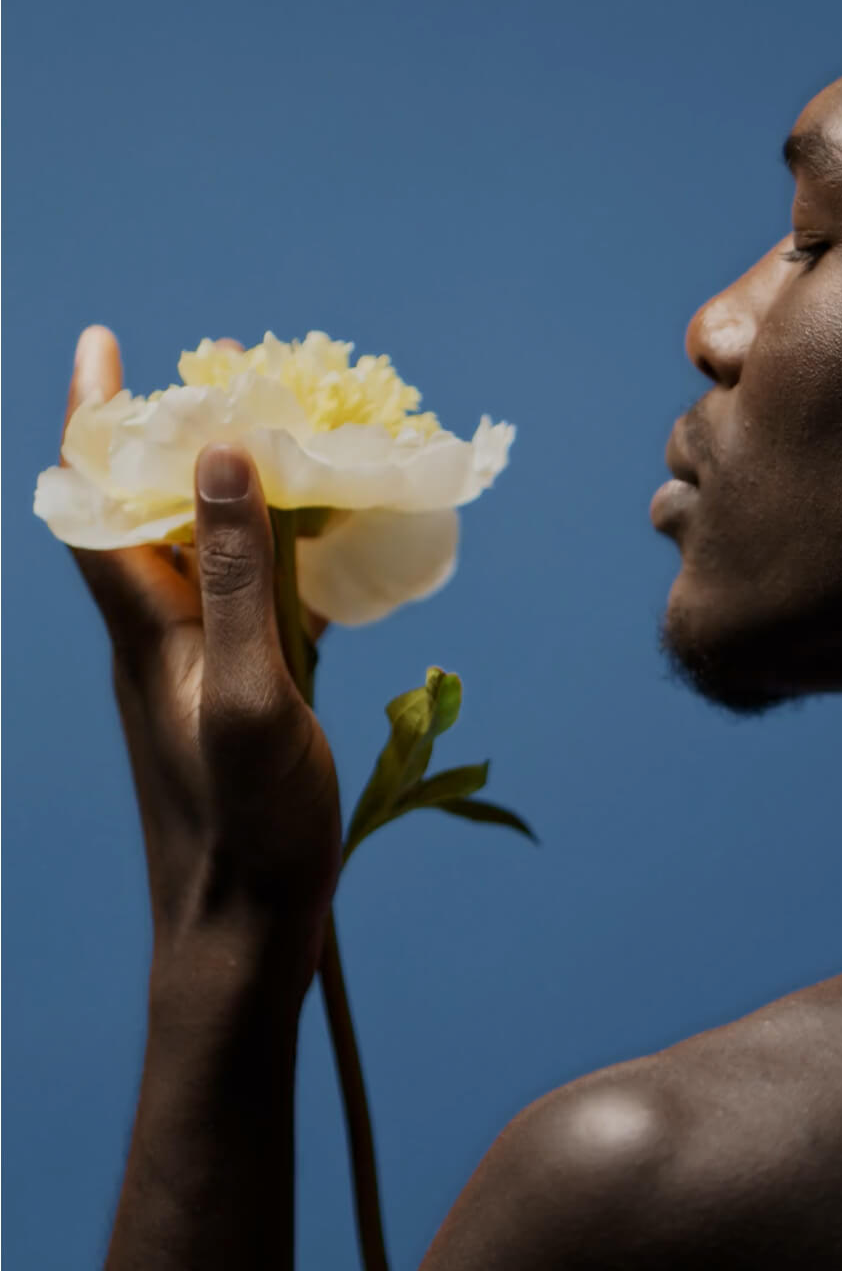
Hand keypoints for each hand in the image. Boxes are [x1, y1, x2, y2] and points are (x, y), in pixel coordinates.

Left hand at [61, 326, 342, 991]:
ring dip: (229, 484)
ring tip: (273, 429)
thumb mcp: (249, 695)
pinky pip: (251, 595)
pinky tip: (320, 535)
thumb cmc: (243, 824)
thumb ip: (235, 577)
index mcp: (145, 627)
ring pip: (204, 547)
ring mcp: (200, 662)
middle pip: (148, 508)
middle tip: (219, 366)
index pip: (96, 500)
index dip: (92, 417)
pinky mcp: (242, 690)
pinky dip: (277, 548)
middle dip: (171, 430)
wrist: (243, 928)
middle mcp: (160, 633)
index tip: (100, 341)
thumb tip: (221, 453)